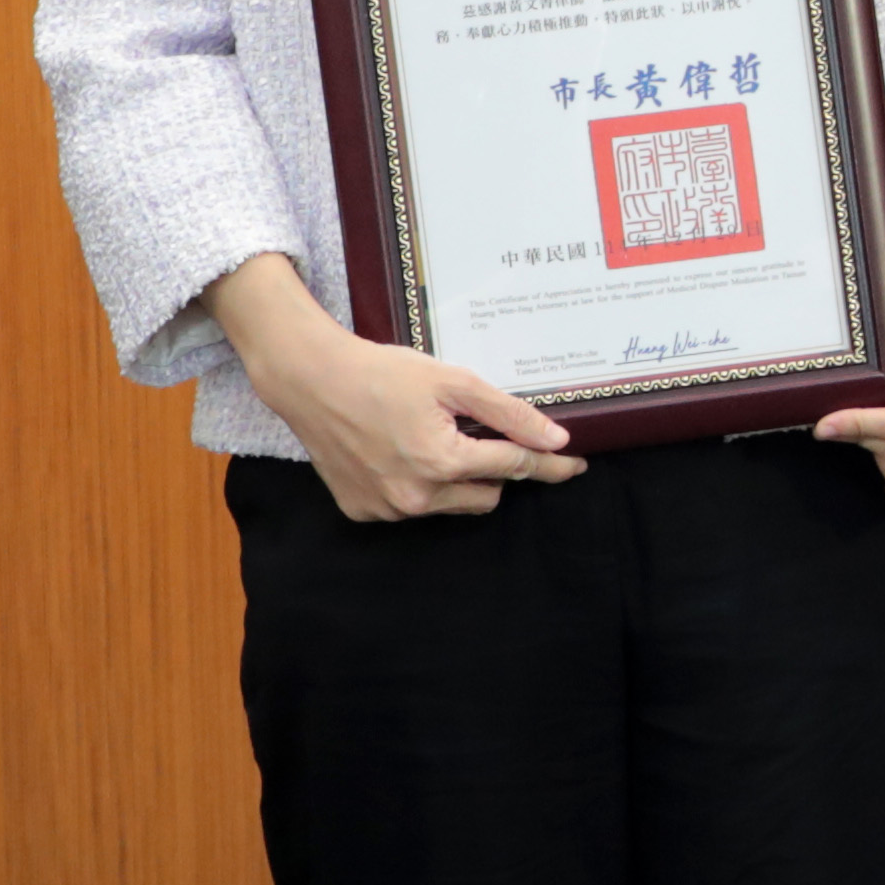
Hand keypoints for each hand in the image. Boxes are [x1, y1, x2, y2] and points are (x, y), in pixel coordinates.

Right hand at [213, 254, 580, 523]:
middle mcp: (415, 497)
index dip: (548, 465)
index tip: (574, 465)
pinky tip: (399, 452)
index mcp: (442, 463)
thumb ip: (508, 414)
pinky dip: (418, 486)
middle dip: (494, 470)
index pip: (514, 467)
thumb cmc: (382, 373)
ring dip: (456, 480)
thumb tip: (555, 440)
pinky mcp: (363, 511)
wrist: (310, 380)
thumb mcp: (453, 382)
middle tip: (476, 435)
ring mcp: (387, 510)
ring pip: (451, 505)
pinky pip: (412, 508)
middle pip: (487, 495)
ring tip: (430, 439)